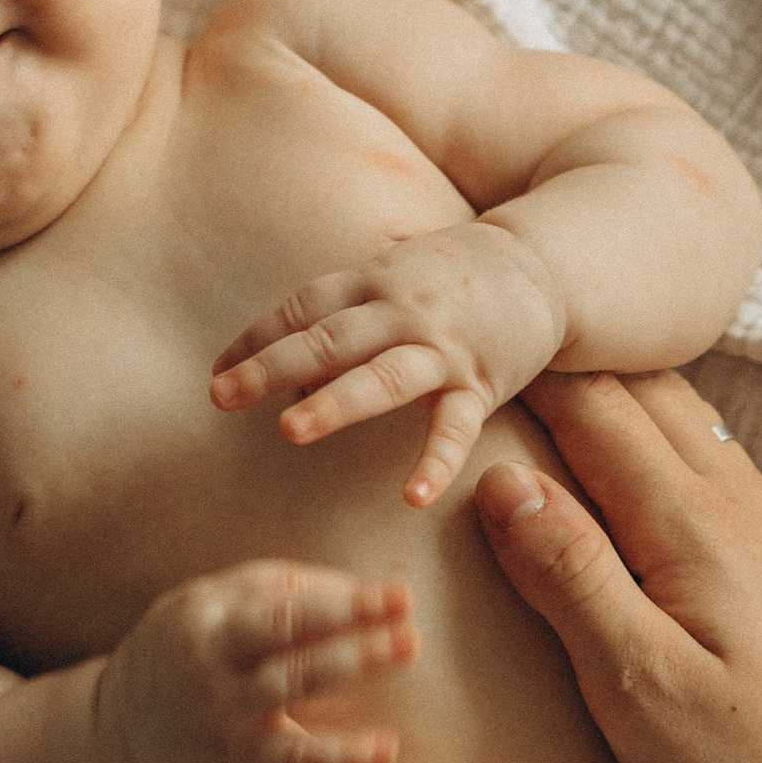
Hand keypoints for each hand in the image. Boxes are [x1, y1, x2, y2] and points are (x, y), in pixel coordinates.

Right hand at [98, 561, 415, 762]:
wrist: (118, 729)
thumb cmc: (183, 649)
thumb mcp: (208, 604)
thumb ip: (274, 588)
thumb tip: (354, 587)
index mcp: (207, 615)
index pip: (282, 600)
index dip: (341, 595)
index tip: (396, 591)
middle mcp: (211, 659)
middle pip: (287, 634)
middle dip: (349, 623)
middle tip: (409, 617)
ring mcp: (222, 711)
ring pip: (294, 683)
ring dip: (354, 664)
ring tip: (406, 649)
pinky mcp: (235, 759)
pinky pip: (296, 757)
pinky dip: (342, 754)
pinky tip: (387, 747)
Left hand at [211, 223, 564, 509]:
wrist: (544, 265)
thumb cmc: (452, 277)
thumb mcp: (393, 274)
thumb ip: (343, 311)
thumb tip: (284, 364)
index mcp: (373, 282)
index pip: (303, 307)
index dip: (257, 337)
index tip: (217, 370)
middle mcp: (402, 311)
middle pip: (328, 338)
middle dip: (271, 367)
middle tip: (222, 397)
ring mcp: (443, 348)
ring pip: (382, 377)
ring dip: (334, 403)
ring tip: (288, 433)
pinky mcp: (482, 383)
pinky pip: (455, 427)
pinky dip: (436, 462)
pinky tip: (413, 497)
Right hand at [476, 373, 761, 762]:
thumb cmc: (747, 760)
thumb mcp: (637, 683)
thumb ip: (569, 576)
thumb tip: (501, 481)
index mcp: (690, 523)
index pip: (594, 408)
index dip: (526, 373)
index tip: (464, 351)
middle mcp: (735, 498)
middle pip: (641, 389)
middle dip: (568, 361)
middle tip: (493, 352)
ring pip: (680, 412)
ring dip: (612, 389)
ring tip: (544, 387)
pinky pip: (705, 451)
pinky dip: (651, 429)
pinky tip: (622, 454)